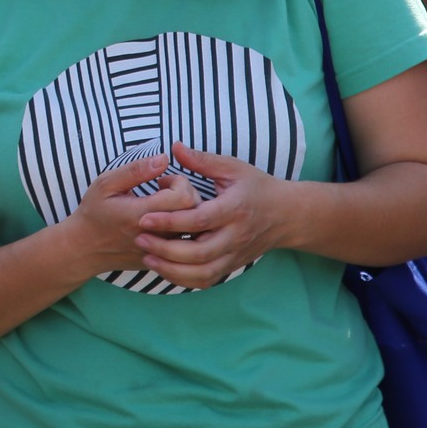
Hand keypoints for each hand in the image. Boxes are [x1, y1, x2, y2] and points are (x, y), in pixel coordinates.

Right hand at [62, 152, 202, 274]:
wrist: (84, 249)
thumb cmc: (93, 212)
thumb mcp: (106, 184)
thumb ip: (135, 170)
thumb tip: (164, 158)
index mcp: (141, 215)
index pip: (184, 197)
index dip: (179, 182)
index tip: (162, 181)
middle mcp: (155, 236)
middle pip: (194, 213)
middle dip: (186, 194)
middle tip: (166, 190)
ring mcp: (161, 252)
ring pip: (194, 230)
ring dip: (187, 213)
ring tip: (167, 206)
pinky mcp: (163, 261)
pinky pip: (186, 244)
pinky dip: (183, 229)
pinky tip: (167, 222)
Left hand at [133, 144, 290, 289]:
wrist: (287, 215)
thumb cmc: (256, 187)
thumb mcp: (232, 168)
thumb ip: (202, 160)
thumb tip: (173, 147)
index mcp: (234, 209)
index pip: (200, 220)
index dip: (170, 221)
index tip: (145, 218)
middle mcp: (235, 236)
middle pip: (199, 253)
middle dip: (166, 249)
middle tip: (140, 238)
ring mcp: (235, 255)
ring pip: (202, 272)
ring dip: (172, 269)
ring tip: (147, 257)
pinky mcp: (232, 266)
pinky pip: (206, 281)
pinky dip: (184, 279)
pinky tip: (164, 268)